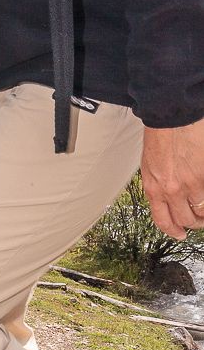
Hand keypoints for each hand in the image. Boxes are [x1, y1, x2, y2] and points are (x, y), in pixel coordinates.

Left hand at [141, 117, 203, 239]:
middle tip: (198, 222)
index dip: (172, 230)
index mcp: (153, 188)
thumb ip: (159, 183)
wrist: (172, 115)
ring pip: (200, 210)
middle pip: (184, 219)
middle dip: (192, 224)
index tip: (179, 233)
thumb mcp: (150, 164)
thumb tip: (168, 196)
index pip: (162, 220)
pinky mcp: (202, 177)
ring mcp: (189, 184)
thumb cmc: (161, 133)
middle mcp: (170, 191)